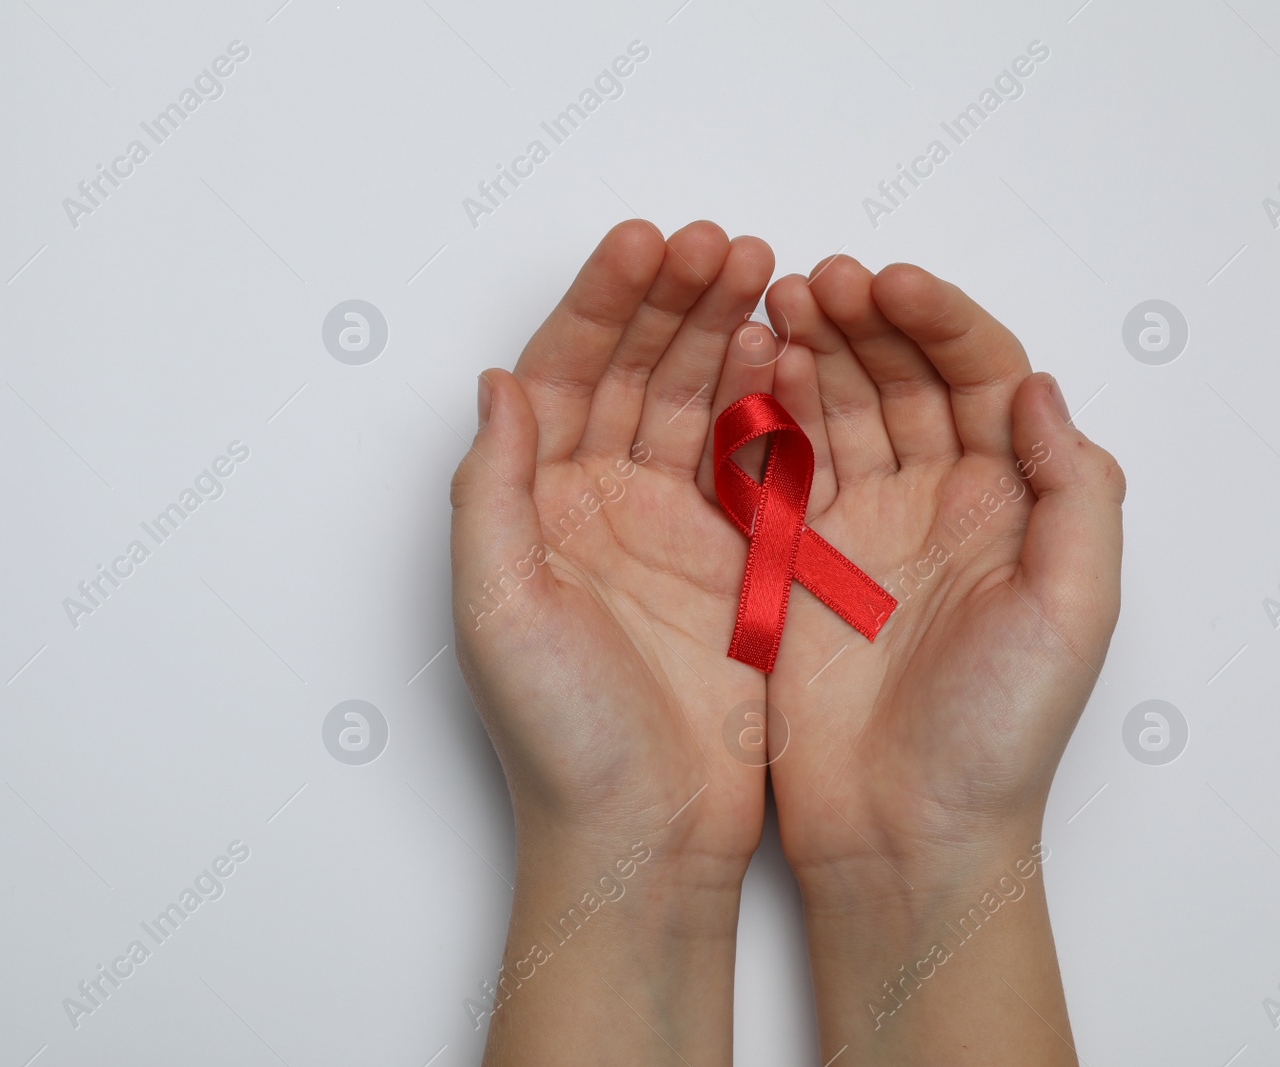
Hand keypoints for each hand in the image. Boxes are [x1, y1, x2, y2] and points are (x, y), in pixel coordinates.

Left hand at [450, 219, 775, 1063]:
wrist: (643, 837)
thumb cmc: (560, 741)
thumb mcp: (499, 610)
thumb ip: (492, 491)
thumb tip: (497, 382)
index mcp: (531, 508)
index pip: (560, 374)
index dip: (600, 303)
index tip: (648, 244)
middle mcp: (593, 506)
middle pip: (631, 372)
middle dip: (675, 301)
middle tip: (726, 245)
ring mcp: (665, 529)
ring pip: (693, 402)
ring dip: (722, 335)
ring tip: (764, 275)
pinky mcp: (730, 561)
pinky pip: (747, 460)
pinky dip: (767, 403)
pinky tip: (787, 355)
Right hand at [757, 256, 1123, 1058]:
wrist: (902, 830)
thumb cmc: (997, 735)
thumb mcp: (1072, 613)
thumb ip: (1076, 494)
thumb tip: (1037, 388)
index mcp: (1010, 503)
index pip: (981, 376)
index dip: (939, 321)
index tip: (888, 287)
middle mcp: (937, 502)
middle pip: (904, 376)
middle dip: (864, 318)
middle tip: (817, 279)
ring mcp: (861, 526)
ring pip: (837, 406)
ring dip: (812, 347)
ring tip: (775, 299)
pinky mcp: (795, 558)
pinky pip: (781, 463)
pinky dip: (763, 411)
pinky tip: (747, 367)